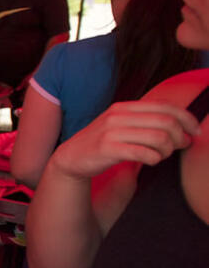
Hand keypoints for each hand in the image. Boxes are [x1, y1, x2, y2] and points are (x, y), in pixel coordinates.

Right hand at [49, 100, 199, 180]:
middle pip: (166, 122)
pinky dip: (154, 158)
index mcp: (125, 106)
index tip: (195, 131)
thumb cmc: (102, 143)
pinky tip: (150, 160)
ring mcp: (111, 131)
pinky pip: (143, 153)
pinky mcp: (107, 148)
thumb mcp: (122, 125)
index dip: (187, 118)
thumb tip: (185, 131)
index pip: (166, 106)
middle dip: (180, 136)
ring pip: (158, 137)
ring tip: (162, 155)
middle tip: (180, 147)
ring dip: (168, 150)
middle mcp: (118, 115)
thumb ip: (148, 123)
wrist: (71, 157)